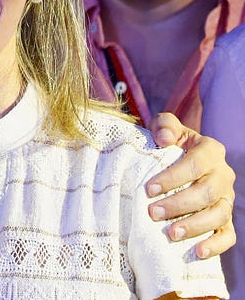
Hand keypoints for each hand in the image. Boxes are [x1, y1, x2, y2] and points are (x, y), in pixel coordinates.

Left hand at [146, 112, 235, 258]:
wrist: (176, 159)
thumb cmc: (168, 142)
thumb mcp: (165, 127)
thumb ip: (164, 125)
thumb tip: (164, 137)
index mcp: (210, 151)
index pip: (194, 165)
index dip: (172, 178)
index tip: (149, 189)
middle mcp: (223, 175)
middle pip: (206, 193)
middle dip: (178, 205)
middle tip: (152, 213)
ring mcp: (226, 199)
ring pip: (218, 215)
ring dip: (195, 226)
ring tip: (171, 234)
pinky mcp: (226, 219)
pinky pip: (228, 235)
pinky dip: (216, 245)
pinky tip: (198, 252)